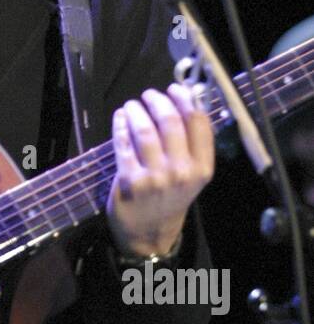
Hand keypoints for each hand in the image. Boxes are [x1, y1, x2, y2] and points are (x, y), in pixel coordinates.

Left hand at [106, 81, 214, 258]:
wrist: (150, 234)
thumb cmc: (171, 198)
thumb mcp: (192, 175)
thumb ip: (192, 144)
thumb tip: (186, 99)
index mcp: (202, 168)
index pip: (198, 122)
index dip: (185, 99)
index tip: (175, 89)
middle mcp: (181, 171)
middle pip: (170, 121)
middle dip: (157, 100)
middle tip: (149, 95)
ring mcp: (154, 176)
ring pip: (144, 129)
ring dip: (136, 110)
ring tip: (132, 105)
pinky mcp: (129, 180)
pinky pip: (123, 142)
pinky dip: (121, 124)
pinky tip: (121, 117)